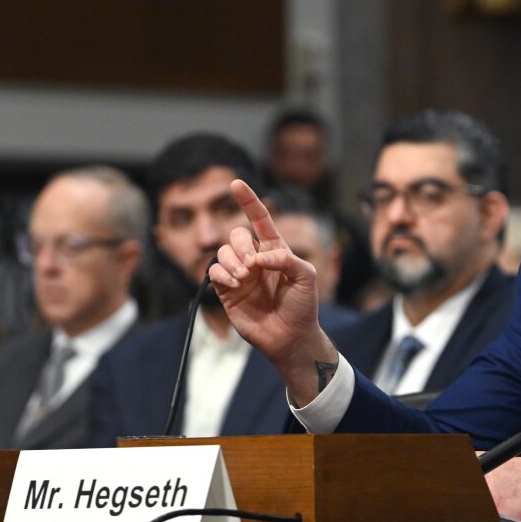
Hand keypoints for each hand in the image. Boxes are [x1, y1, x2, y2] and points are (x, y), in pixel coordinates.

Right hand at [210, 179, 336, 404]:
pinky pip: (214, 272)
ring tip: (244, 277)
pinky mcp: (227, 292)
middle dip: (240, 245)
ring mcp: (240, 275)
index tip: (235, 184)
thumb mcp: (307, 277)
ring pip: (222, 252)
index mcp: (275, 250)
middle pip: (236, 235)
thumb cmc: (303, 306)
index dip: (248, 200)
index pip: (260, 219)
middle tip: (252, 266)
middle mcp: (255, 259)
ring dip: (231, 260)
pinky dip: (221, 273)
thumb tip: (259, 256)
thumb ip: (287, 259)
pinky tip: (235, 283)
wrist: (291, 337)